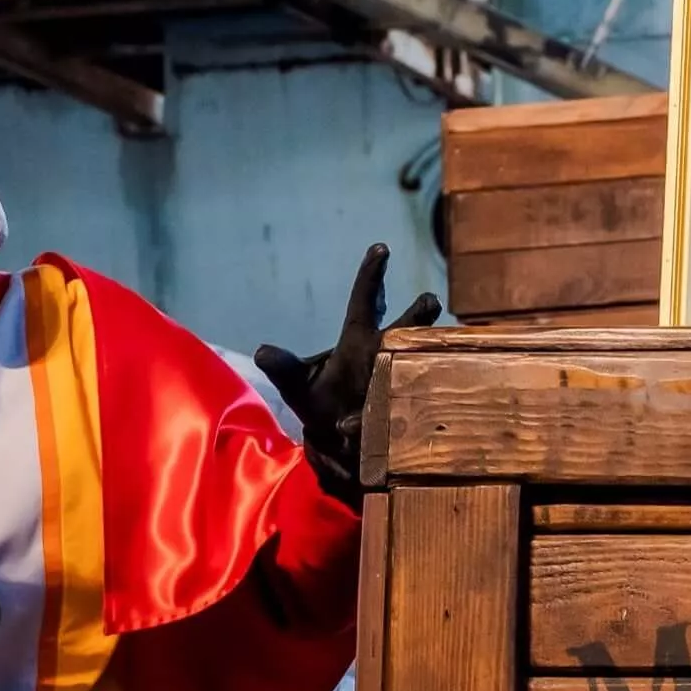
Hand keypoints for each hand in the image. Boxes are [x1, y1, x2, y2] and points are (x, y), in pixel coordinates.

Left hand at [255, 245, 439, 505]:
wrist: (336, 444)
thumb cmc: (319, 401)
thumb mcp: (296, 384)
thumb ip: (283, 367)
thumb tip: (261, 351)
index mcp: (358, 340)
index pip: (364, 301)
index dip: (371, 276)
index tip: (380, 246)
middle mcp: (383, 355)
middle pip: (404, 329)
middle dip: (416, 316)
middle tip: (428, 300)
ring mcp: (397, 382)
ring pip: (414, 365)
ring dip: (418, 363)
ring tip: (424, 362)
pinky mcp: (401, 412)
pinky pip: (395, 410)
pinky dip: (372, 417)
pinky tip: (352, 426)